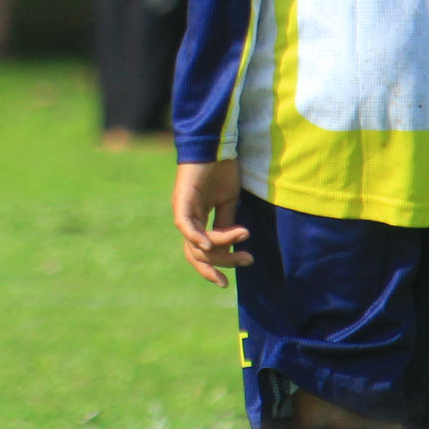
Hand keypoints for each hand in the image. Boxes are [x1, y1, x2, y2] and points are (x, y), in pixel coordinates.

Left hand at [172, 160, 251, 286]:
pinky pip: (186, 225)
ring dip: (221, 247)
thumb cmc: (222, 169)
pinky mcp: (182, 199)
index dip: (211, 269)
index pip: (200, 253)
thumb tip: (229, 251)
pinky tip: (211, 244)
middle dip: (222, 263)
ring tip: (244, 236)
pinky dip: (197, 237)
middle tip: (246, 260)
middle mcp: (187, 219)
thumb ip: (227, 226)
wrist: (216, 144)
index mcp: (197, 220)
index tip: (225, 284)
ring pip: (196, 244)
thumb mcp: (229, 203)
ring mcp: (183, 210)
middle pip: (198, 254)